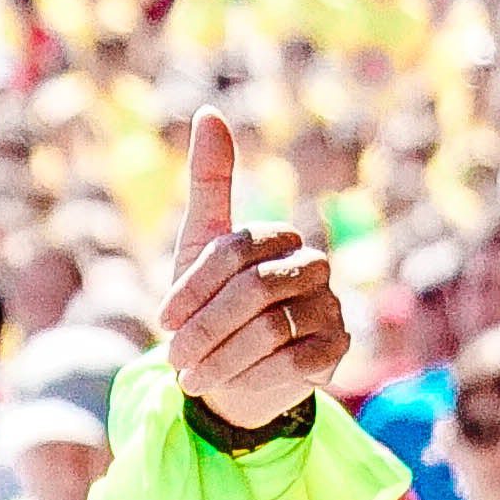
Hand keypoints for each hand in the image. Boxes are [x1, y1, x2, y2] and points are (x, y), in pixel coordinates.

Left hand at [152, 114, 346, 437]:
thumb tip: (209, 111)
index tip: (163, 321)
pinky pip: (294, 361)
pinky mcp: (336, 348)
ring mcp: (330, 306)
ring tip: (189, 379)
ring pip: (271, 328)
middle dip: (205, 328)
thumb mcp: (199, 248)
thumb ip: (210, 183)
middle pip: (254, 290)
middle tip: (172, 358)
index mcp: (279, 237)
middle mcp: (313, 265)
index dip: (192, 288)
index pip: (234, 251)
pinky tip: (226, 388)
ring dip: (220, 359)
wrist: (234, 373)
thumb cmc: (213, 306)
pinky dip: (250, 379)